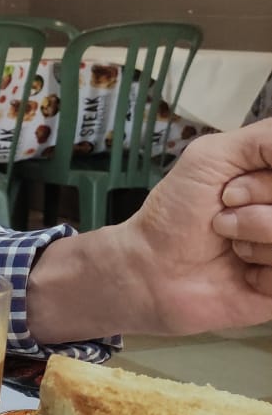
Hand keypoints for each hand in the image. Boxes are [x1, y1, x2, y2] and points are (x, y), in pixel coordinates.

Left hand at [125, 118, 271, 331]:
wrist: (153, 270)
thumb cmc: (177, 211)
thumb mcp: (210, 157)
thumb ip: (263, 139)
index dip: (265, 185)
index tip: (229, 192)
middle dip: (254, 214)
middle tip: (221, 219)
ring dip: (256, 241)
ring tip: (231, 245)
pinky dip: (264, 275)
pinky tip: (244, 273)